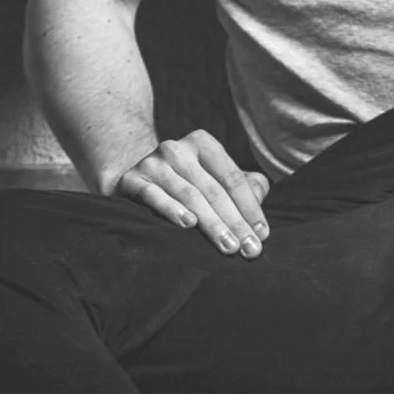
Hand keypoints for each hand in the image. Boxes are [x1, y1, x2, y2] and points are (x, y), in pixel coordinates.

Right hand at [114, 130, 270, 256]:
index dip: (250, 207)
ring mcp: (153, 163)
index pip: (232, 178)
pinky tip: (188, 225)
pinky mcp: (132, 180)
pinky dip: (172, 210)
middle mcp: (176, 149)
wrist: (136, 181)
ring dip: (212, 224)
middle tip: (250, 250)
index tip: (262, 234)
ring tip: (229, 247)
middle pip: (213, 190)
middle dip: (235, 222)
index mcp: (202, 143)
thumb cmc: (188, 183)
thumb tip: (259, 197)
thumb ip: (246, 185)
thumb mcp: (217, 178)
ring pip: (189, 196)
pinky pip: (154, 196)